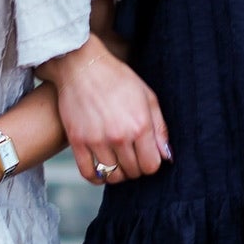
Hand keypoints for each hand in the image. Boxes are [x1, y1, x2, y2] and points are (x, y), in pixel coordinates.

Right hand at [39, 33, 169, 184]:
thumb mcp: (147, 97)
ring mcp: (96, 140)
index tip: (146, 155)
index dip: (151, 163)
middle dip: (136, 167)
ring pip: (112, 176)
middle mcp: (119, 136)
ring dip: (118, 173)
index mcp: (140, 125)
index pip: (151, 165)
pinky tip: (101, 170)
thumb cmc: (117, 78)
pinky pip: (89, 174)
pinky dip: (97, 178)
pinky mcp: (77, 141)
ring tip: (118, 161)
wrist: (81, 65)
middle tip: (132, 156)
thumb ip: (159, 128)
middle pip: (133, 172)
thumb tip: (166, 156)